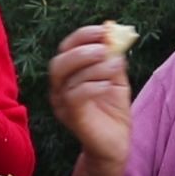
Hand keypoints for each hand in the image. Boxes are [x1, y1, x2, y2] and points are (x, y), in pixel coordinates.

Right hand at [49, 25, 132, 169]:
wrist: (115, 145)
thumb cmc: (113, 111)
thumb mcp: (116, 79)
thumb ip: (113, 59)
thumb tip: (115, 36)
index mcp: (68, 75)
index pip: (66, 48)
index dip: (83, 35)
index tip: (105, 30)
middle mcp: (59, 89)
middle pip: (59, 63)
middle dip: (82, 51)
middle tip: (104, 49)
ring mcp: (62, 105)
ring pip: (68, 79)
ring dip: (93, 67)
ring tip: (115, 65)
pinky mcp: (72, 118)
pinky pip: (75, 96)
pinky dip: (93, 85)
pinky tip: (109, 85)